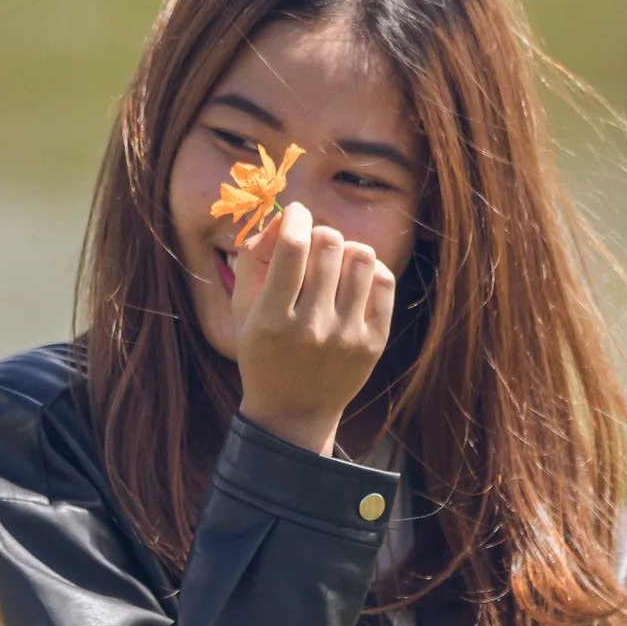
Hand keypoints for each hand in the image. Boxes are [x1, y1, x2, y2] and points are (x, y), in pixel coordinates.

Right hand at [230, 200, 396, 457]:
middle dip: (320, 232)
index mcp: (272, 319)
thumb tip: (283, 217)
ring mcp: (347, 337)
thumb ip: (253, 259)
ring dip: (346, 250)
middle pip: (330, 244)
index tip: (295, 213)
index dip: (295, 217)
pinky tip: (353, 282)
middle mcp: (312, 328)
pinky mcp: (373, 343)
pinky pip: (383, 281)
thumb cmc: (263, 352)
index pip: (292, 247)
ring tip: (335, 265)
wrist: (294, 411)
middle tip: (313, 244)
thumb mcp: (243, 310)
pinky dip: (369, 271)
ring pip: (361, 257)